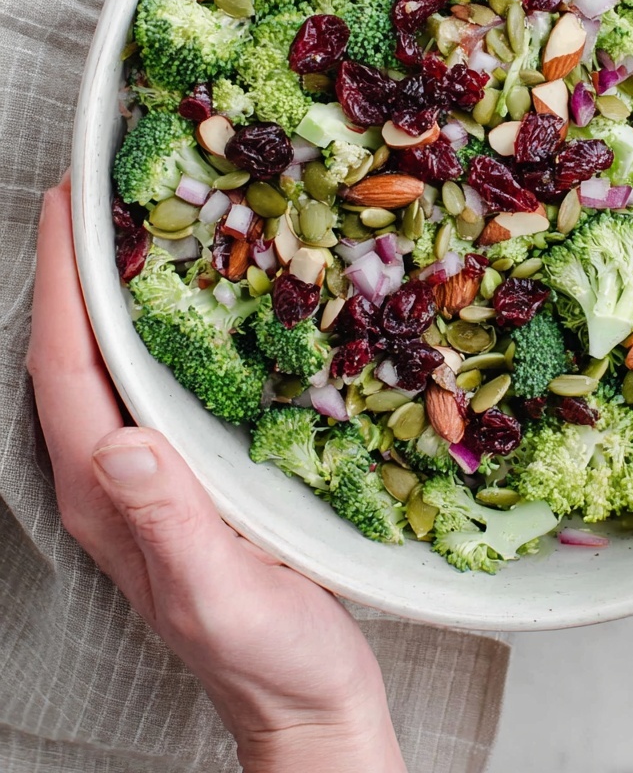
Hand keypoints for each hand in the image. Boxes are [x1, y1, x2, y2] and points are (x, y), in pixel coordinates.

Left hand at [26, 176, 406, 772]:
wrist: (308, 704)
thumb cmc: (272, 662)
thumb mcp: (222, 599)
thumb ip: (170, 525)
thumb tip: (119, 442)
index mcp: (108, 499)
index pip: (63, 370)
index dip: (60, 283)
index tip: (69, 206)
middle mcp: (113, 479)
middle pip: (72, 355)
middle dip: (73, 269)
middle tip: (99, 193)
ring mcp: (146, 479)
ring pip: (109, 366)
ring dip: (108, 292)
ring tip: (136, 227)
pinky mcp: (184, 479)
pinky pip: (152, 384)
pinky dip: (154, 330)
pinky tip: (188, 303)